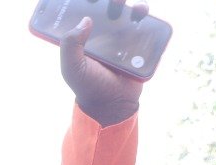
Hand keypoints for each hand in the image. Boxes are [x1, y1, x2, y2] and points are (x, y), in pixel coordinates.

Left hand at [52, 4, 147, 126]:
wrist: (113, 103)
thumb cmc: (88, 86)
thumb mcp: (72, 67)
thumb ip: (70, 44)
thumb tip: (86, 19)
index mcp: (83, 36)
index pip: (84, 10)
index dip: (88, 1)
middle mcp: (102, 33)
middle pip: (108, 7)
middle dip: (112, 0)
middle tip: (114, 0)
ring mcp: (120, 37)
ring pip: (127, 12)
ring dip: (132, 5)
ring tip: (134, 7)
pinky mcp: (137, 44)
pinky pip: (143, 26)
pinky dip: (145, 17)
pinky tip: (142, 15)